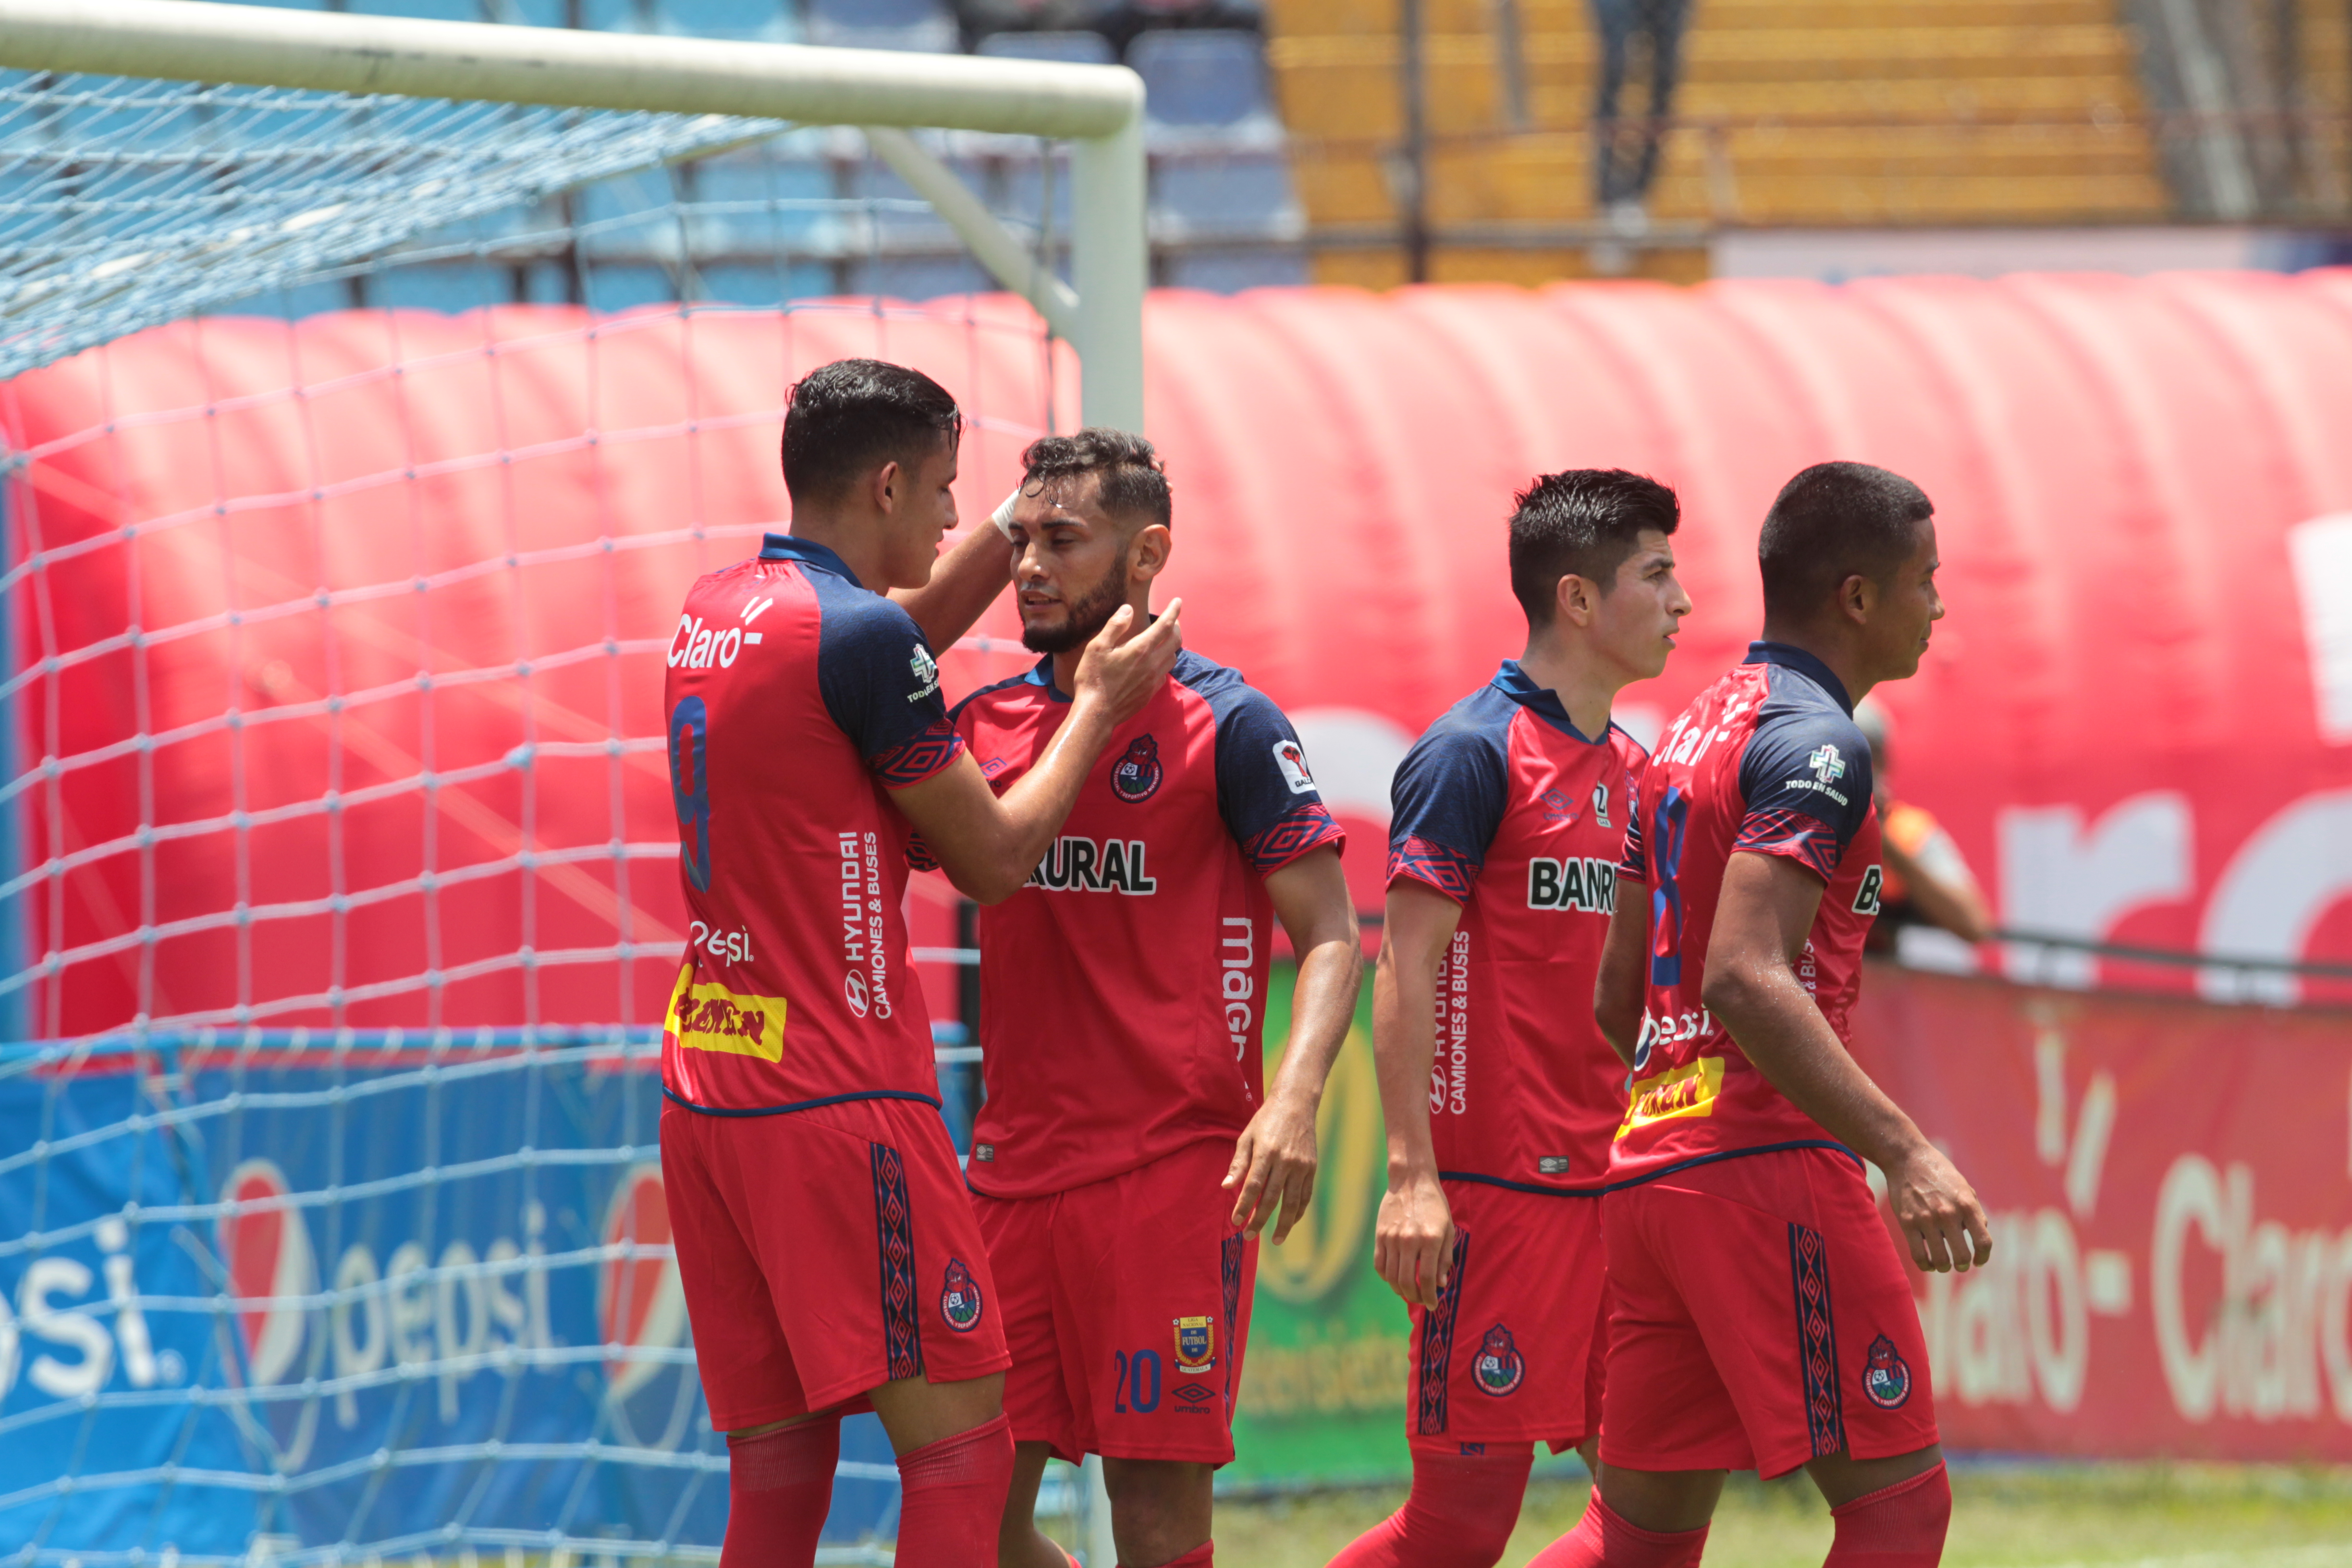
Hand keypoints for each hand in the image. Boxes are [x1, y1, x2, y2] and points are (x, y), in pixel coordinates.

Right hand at [1071, 599, 1181, 726]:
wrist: (1096, 713)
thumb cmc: (1093, 678)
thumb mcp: (1097, 647)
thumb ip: (1115, 626)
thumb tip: (1128, 609)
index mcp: (1140, 649)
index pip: (1166, 625)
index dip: (1174, 611)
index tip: (1178, 601)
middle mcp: (1152, 664)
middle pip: (1175, 641)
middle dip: (1176, 627)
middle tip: (1171, 620)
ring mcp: (1153, 680)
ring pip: (1172, 658)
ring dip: (1171, 645)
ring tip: (1163, 640)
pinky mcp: (1151, 693)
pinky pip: (1165, 673)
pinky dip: (1164, 662)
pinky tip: (1154, 662)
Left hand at [1224, 1089, 1318, 1241]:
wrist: (1296, 1104)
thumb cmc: (1266, 1120)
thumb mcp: (1246, 1136)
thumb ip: (1238, 1164)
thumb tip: (1226, 1188)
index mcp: (1265, 1152)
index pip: (1253, 1186)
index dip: (1244, 1206)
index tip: (1235, 1221)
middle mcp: (1285, 1161)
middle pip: (1271, 1198)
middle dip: (1259, 1220)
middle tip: (1249, 1236)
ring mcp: (1301, 1166)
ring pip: (1292, 1202)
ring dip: (1283, 1224)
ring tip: (1275, 1239)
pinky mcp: (1311, 1168)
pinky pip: (1305, 1195)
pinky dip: (1298, 1211)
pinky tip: (1291, 1222)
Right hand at [1372, 1168, 1453, 1309]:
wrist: (1411, 1181)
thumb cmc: (1434, 1206)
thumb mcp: (1448, 1230)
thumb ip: (1444, 1258)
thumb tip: (1441, 1284)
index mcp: (1430, 1239)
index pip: (1428, 1278)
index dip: (1430, 1296)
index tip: (1432, 1305)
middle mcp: (1409, 1240)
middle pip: (1407, 1281)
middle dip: (1415, 1297)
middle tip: (1420, 1300)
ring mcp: (1391, 1238)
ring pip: (1391, 1276)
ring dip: (1400, 1290)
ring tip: (1409, 1292)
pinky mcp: (1379, 1235)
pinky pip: (1379, 1264)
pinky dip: (1386, 1276)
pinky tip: (1395, 1278)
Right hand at [1884, 1142, 1991, 1272]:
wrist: (1907, 1157)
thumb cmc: (1939, 1174)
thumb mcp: (1964, 1188)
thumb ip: (1974, 1212)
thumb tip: (1979, 1236)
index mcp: (1967, 1204)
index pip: (1983, 1242)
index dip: (1983, 1257)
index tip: (1978, 1262)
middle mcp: (1948, 1213)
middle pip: (1962, 1255)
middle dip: (1962, 1265)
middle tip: (1959, 1265)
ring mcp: (1926, 1219)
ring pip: (1940, 1260)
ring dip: (1944, 1267)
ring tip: (1943, 1265)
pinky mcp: (1907, 1222)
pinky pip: (1918, 1255)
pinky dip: (1925, 1265)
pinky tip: (1928, 1264)